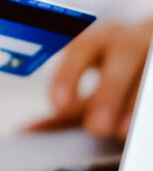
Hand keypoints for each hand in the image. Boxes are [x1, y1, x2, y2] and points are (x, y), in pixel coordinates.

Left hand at [27, 20, 152, 139]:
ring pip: (149, 68)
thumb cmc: (125, 73)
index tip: (57, 102)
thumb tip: (29, 131)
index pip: (82, 48)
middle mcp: (132, 38)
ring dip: (136, 100)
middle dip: (108, 90)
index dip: (69, 73)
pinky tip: (146, 124)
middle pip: (122, 53)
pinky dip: (152, 104)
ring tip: (124, 131)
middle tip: (96, 126)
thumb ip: (70, 109)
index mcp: (103, 40)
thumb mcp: (97, 88)